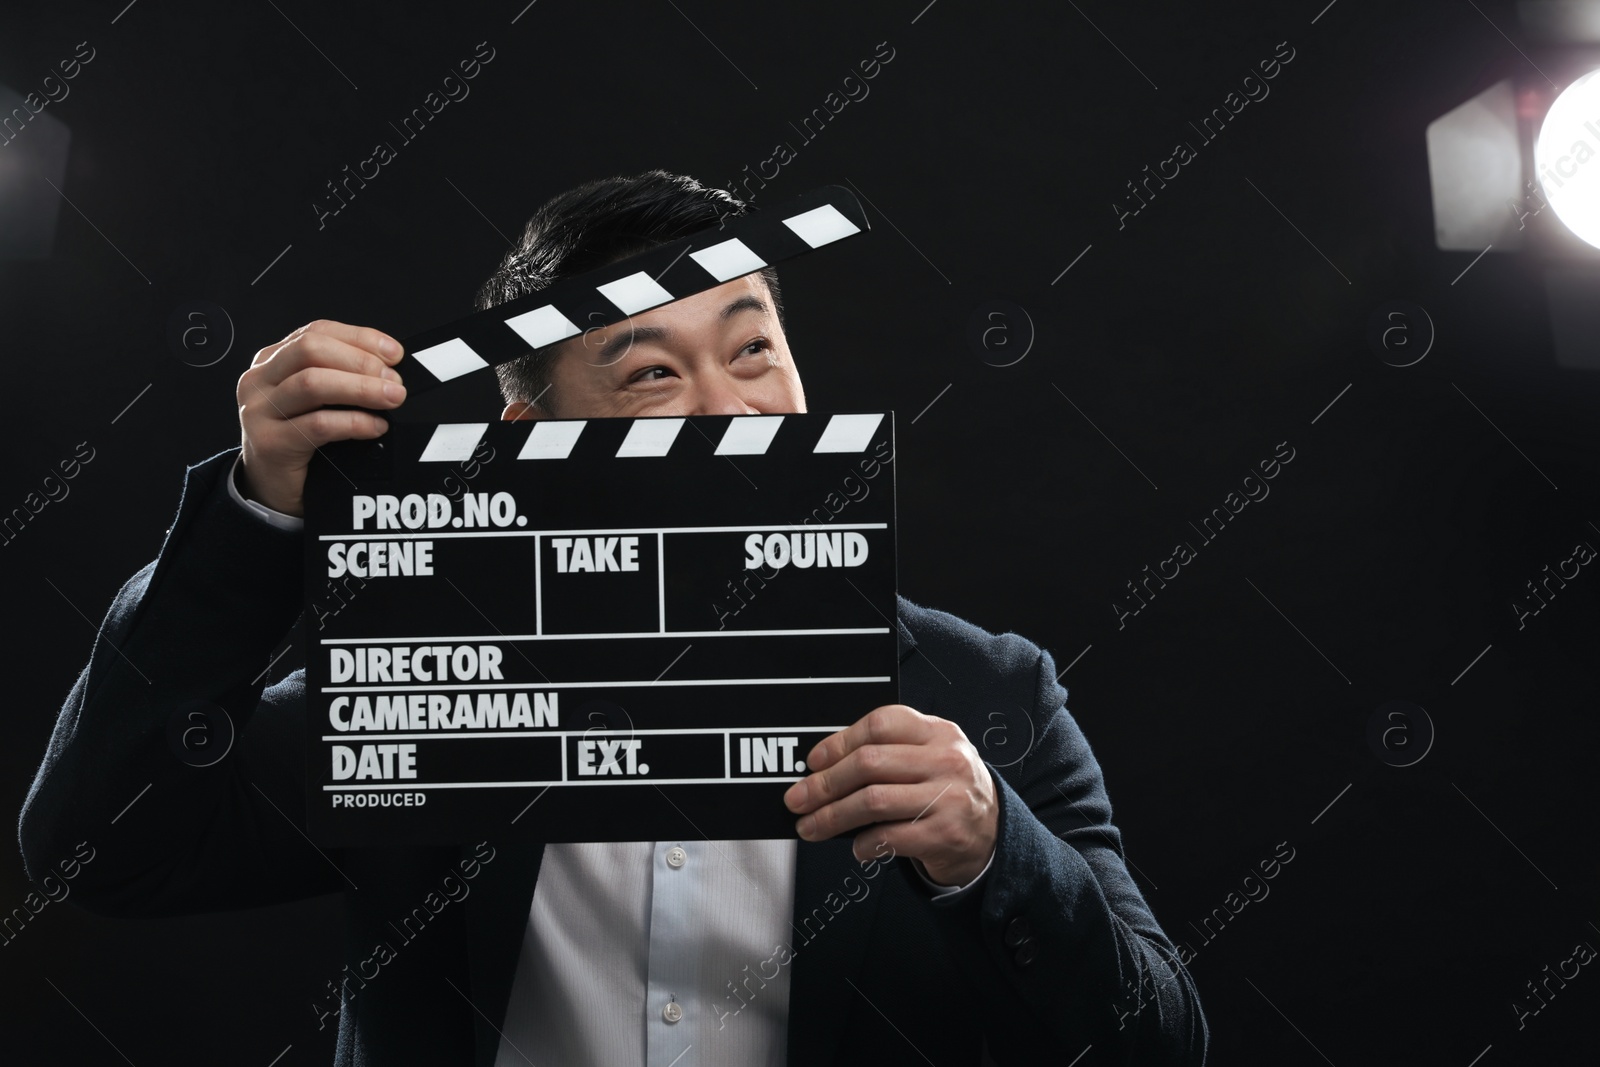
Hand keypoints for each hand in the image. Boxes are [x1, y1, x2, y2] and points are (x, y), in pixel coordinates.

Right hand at [236, 320, 405, 515]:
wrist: (271, 486)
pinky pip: (318, 425)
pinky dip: (353, 422)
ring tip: (392, 398)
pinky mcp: (269, 442)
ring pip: (312, 384)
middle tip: (395, 381)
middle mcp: (260, 379)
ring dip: (361, 389)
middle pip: (311, 350)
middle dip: (361, 362)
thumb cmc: (300, 439)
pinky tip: (375, 426)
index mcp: (272, 360)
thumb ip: (340, 376)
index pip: (317, 332)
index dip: (360, 338)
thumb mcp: (316, 400)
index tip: (395, 353)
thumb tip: (390, 368)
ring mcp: (260, 410)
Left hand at [783, 704, 997, 886]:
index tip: (812, 762)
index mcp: (937, 732)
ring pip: (873, 801)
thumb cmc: (947, 790)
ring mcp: (948, 797)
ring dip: (832, 816)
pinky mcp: (945, 834)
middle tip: (797, 799)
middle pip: (869, 764)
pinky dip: (864, 844)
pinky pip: (889, 836)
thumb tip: (824, 766)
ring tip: (811, 826)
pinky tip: (856, 847)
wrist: (991, 833)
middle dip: (824, 784)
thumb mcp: (930, 757)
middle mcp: (946, 759)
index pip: (880, 725)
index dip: (839, 742)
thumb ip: (889, 752)